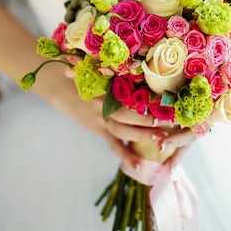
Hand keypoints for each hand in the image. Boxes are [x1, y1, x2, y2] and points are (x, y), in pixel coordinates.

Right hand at [51, 80, 195, 170]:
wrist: (61, 87)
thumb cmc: (87, 76)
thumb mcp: (103, 70)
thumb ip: (120, 70)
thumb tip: (143, 64)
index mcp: (107, 86)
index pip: (129, 92)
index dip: (147, 98)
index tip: (167, 100)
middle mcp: (103, 103)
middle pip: (127, 113)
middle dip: (148, 119)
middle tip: (170, 121)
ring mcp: (100, 118)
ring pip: (123, 130)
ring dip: (143, 135)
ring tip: (162, 139)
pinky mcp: (100, 130)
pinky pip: (115, 145)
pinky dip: (127, 156)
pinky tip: (141, 166)